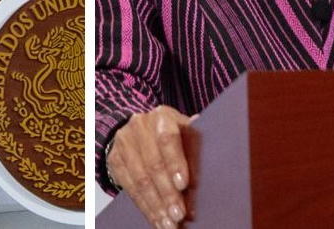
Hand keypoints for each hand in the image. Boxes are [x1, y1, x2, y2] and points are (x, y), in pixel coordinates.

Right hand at [107, 105, 193, 228]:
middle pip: (153, 164)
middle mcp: (140, 126)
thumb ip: (195, 141)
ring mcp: (124, 143)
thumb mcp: (184, 131)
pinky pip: (129, 188)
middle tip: (179, 215)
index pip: (167, 139)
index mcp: (162, 116)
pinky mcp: (114, 160)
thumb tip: (219, 147)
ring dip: (156, 206)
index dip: (175, 162)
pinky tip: (156, 219)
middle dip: (167, 194)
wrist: (139, 131)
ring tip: (169, 224)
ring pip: (140, 180)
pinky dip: (144, 207)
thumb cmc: (172, 133)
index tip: (184, 184)